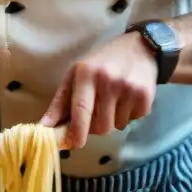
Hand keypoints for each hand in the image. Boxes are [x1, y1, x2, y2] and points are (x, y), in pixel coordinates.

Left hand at [39, 32, 157, 148]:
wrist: (140, 47)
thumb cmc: (102, 62)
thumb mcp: (76, 74)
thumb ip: (60, 102)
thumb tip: (45, 126)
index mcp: (86, 73)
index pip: (81, 109)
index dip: (77, 131)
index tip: (74, 144)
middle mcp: (108, 80)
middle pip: (100, 125)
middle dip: (96, 127)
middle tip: (97, 112)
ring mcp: (129, 88)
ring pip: (116, 126)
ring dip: (113, 120)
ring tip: (114, 100)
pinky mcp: (145, 96)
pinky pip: (132, 120)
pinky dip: (128, 115)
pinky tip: (128, 98)